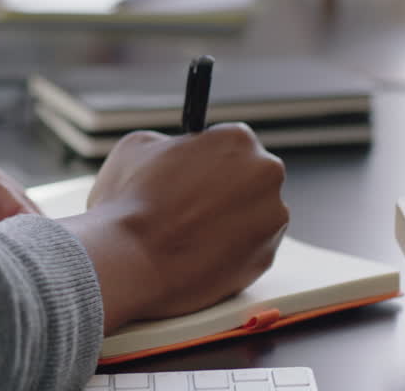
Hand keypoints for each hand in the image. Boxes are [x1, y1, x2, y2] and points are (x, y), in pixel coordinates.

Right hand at [59, 124, 287, 332]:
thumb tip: (172, 151)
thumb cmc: (132, 203)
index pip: (230, 141)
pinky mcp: (267, 257)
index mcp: (237, 139)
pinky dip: (229, 250)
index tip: (190, 172)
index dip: (206, 158)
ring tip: (188, 232)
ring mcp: (272, 218)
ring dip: (229, 219)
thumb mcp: (136, 147)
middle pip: (249, 175)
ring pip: (254, 213)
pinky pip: (250, 248)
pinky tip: (197, 252)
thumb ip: (166, 143)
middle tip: (188, 203)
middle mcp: (266, 174)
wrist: (135, 264)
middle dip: (224, 187)